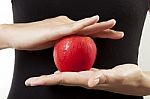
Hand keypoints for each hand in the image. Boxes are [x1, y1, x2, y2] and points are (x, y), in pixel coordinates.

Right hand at [0, 15, 122, 49]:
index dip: (100, 34)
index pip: (87, 33)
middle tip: (118, 32)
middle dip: (105, 30)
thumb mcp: (54, 42)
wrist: (20, 36)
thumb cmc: (35, 39)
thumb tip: (71, 48)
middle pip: (90, 29)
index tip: (112, 36)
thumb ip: (64, 43)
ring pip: (84, 26)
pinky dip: (83, 23)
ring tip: (112, 24)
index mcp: (68, 29)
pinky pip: (72, 27)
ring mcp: (62, 25)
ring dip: (99, 25)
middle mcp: (68, 25)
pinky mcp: (56, 28)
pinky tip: (93, 20)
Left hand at [25, 64, 146, 95]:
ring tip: (42, 76)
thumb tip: (91, 82)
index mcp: (86, 79)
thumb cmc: (128, 79)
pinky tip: (61, 69)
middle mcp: (83, 79)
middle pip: (60, 79)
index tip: (34, 81)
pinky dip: (66, 71)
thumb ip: (105, 78)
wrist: (133, 80)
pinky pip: (75, 72)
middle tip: (31, 80)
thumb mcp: (118, 76)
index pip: (63, 79)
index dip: (48, 80)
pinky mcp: (91, 73)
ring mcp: (86, 77)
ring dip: (53, 76)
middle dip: (45, 79)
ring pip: (66, 76)